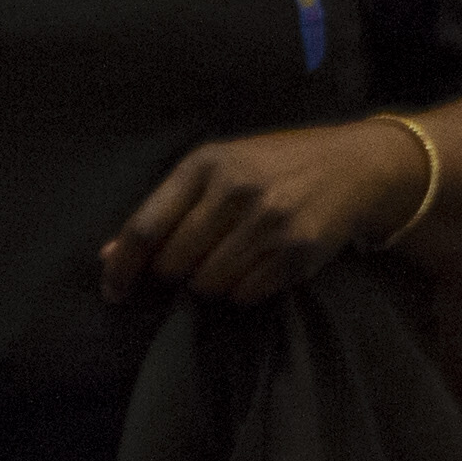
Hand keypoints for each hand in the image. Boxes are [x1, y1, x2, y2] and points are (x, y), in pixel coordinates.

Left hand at [104, 121, 422, 303]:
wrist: (354, 166)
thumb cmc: (272, 167)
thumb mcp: (216, 169)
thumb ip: (164, 209)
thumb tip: (107, 256)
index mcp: (205, 164)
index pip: (145, 227)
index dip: (121, 267)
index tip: (112, 292)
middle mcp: (235, 190)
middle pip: (173, 264)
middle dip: (175, 274)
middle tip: (193, 263)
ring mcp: (269, 221)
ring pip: (208, 286)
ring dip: (210, 285)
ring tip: (230, 259)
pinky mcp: (297, 251)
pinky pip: (245, 296)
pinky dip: (244, 291)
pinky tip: (259, 265)